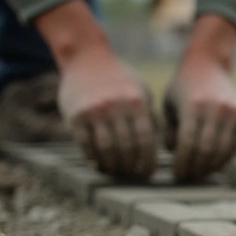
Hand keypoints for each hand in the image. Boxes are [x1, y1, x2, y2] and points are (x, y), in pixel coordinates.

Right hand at [39, 1, 156, 180]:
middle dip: (131, 167)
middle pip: (127, 148)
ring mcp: (95, 112)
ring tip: (118, 173)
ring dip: (113, 167)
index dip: (148, 162)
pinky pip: (86, 145)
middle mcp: (116, 107)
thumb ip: (148, 116)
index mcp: (137, 102)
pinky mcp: (76, 116)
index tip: (149, 174)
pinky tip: (99, 164)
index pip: (146, 140)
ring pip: (106, 150)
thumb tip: (159, 147)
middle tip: (132, 177)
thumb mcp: (140, 92)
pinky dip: (94, 159)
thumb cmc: (120, 78)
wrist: (87, 58)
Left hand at [162, 15, 235, 181]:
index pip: (188, 145)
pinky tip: (214, 163)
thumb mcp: (169, 106)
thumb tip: (176, 156)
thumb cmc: (183, 89)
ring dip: (211, 166)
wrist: (208, 65)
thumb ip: (170, 132)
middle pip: (206, 151)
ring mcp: (235, 113)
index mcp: (194, 106)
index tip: (177, 175)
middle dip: (196, 169)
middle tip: (188, 178)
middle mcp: (217, 109)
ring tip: (200, 173)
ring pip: (224, 151)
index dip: (182, 164)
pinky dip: (225, 157)